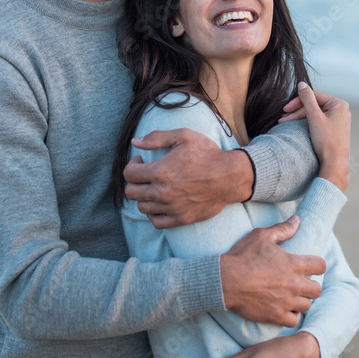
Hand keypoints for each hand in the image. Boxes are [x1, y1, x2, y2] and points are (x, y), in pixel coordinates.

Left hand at [123, 128, 253, 227]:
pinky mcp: (181, 218)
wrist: (230, 176)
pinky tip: (160, 203)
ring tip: (154, 187)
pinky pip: (156, 221)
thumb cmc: (207, 154)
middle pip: (131, 192)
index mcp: (160, 172)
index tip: (141, 160)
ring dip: (144, 196)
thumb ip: (157, 137)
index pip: (129, 174)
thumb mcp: (184, 136)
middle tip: (145, 174)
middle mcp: (162, 192)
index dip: (132, 164)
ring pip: (142, 207)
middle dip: (135, 181)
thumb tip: (135, 141)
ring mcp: (171, 208)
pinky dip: (154, 213)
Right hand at [220, 216, 325, 326]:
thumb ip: (282, 229)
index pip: (320, 266)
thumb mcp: (261, 236)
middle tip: (299, 282)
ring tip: (292, 296)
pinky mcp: (276, 316)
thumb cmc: (243, 257)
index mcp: (294, 264)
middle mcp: (294, 284)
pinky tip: (285, 309)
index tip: (309, 266)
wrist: (226, 281)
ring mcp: (286, 302)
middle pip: (317, 289)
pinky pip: (294, 320)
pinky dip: (292, 315)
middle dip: (311, 285)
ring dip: (301, 300)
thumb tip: (297, 220)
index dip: (317, 265)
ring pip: (307, 305)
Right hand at [279, 84, 349, 191]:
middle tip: (283, 118)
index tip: (285, 109)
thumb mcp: (314, 117)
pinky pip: (319, 121)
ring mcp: (339, 121)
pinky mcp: (335, 130)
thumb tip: (302, 84)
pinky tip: (296, 126)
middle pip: (314, 105)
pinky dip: (307, 123)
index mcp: (339, 104)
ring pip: (315, 114)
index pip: (314, 96)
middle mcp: (341, 111)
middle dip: (297, 111)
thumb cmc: (326, 141)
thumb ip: (307, 99)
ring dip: (300, 118)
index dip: (298, 101)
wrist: (334, 164)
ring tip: (285, 123)